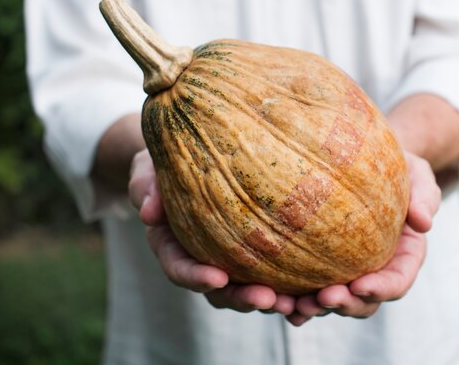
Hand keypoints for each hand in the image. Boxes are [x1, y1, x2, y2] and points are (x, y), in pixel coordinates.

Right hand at [129, 149, 296, 313]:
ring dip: (272, 299)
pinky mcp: (254, 249)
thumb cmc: (166, 161)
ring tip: (297, 303)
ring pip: (247, 287)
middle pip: (219, 289)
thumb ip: (145, 185)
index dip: (196, 277)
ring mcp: (228, 256)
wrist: (189, 155)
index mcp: (171, 243)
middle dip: (243, 298)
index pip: (179, 267)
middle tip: (268, 299)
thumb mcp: (148, 167)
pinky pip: (271, 272)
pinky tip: (313, 289)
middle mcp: (200, 256)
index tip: (218, 278)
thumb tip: (148, 212)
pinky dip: (290, 285)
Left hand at [286, 151, 440, 325]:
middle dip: (344, 305)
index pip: (396, 281)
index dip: (381, 289)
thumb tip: (425, 222)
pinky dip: (294, 300)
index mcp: (403, 256)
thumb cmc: (395, 167)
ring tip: (296, 305)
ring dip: (315, 308)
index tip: (360, 285)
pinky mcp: (319, 265)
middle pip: (363, 302)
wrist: (364, 162)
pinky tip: (277, 300)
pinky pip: (306, 288)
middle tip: (323, 298)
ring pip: (333, 302)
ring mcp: (346, 271)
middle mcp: (375, 270)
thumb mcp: (417, 173)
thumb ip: (425, 195)